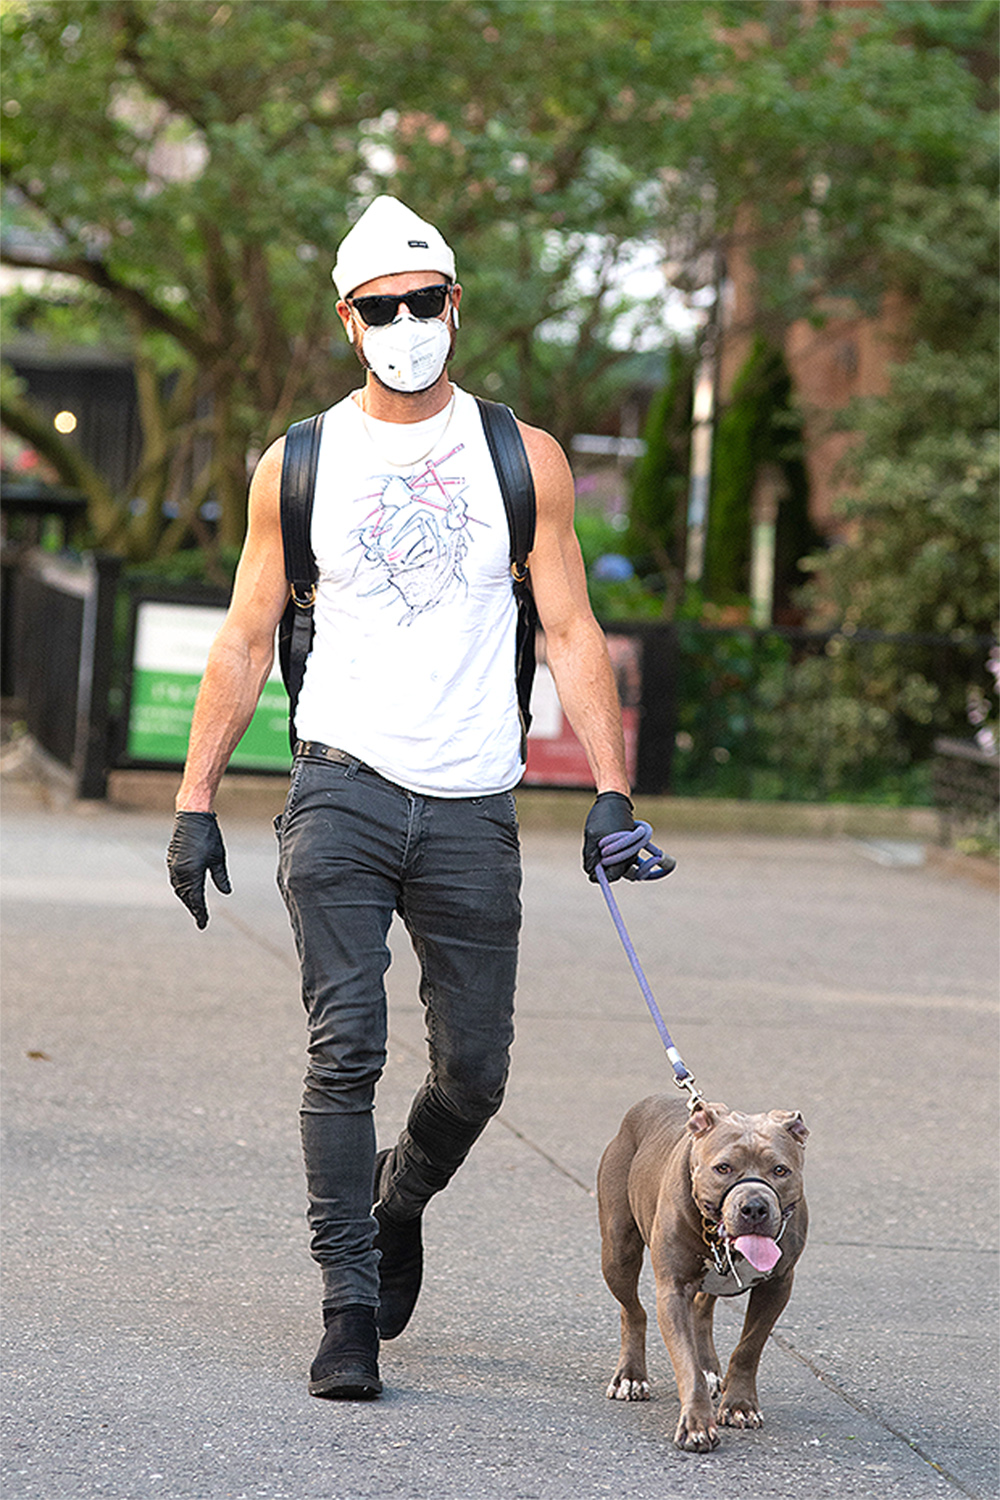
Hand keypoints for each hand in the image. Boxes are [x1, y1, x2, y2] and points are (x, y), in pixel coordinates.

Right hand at [166, 811, 230, 928]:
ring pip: (180, 889)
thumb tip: (226, 892)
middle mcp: (180, 872)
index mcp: (192, 873)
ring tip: (196, 907)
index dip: (201, 913)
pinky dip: (182, 889)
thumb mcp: (219, 857)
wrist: (192, 816)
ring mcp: (174, 866)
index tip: (204, 924)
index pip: (197, 900)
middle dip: (194, 908)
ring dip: (187, 899)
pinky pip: (176, 880)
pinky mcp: (172, 860)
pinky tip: (188, 891)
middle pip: (186, 897)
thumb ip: (221, 877)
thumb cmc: (209, 835)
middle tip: (201, 918)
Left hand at [583, 792, 638, 881]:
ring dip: (608, 863)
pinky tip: (604, 847)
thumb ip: (590, 855)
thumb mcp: (592, 835)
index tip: (590, 874)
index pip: (612, 875)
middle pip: (616, 872)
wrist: (615, 799)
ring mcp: (633, 850)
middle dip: (603, 869)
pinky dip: (613, 856)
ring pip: (619, 866)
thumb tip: (590, 871)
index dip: (600, 877)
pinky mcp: (632, 845)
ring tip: (598, 850)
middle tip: (592, 862)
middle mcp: (630, 853)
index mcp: (621, 852)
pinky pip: (622, 858)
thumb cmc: (602, 816)